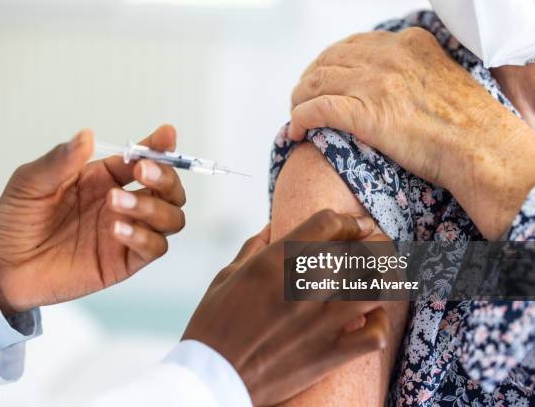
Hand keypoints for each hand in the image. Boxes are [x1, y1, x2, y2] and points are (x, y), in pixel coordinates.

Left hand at [0, 125, 185, 314]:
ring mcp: (127, 234)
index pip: (144, 159)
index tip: (165, 134)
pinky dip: (144, 237)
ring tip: (115, 204)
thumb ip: (61, 160)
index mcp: (105, 178)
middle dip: (165, 177)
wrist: (2, 266)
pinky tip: (117, 229)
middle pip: (170, 189)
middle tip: (142, 172)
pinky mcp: (124, 262)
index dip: (160, 146)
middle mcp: (123, 203)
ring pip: (171, 218)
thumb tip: (87, 135)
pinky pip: (155, 248)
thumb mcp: (31, 182)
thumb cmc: (15, 220)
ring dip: (153, 207)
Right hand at [183, 210, 389, 405]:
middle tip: (374, 245)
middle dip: (374, 243)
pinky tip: (368, 318)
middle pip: (362, 250)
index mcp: (276, 262)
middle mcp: (303, 287)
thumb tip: (272, 227)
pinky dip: (379, 323)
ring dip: (385, 277)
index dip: (348, 220)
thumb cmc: (215, 324)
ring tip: (381, 275)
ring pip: (378, 287)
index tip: (357, 225)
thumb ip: (254, 247)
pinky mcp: (329, 354)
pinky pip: (375, 335)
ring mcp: (320, 322)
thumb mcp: (227, 276)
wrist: (213, 376)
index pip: (328, 223)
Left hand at [288, 28, 534, 238]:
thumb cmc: (469, 124)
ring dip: (298, 100)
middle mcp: (388, 57)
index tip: (322, 79)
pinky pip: (316, 110)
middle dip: (308, 80)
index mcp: (408, 44)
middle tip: (301, 98)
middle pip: (328, 61)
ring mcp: (374, 84)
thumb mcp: (441, 78)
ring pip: (316, 83)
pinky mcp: (365, 113)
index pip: (352, 45)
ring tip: (296, 115)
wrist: (481, 148)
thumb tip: (392, 87)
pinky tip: (295, 132)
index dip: (328, 63)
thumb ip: (414, 72)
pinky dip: (299, 119)